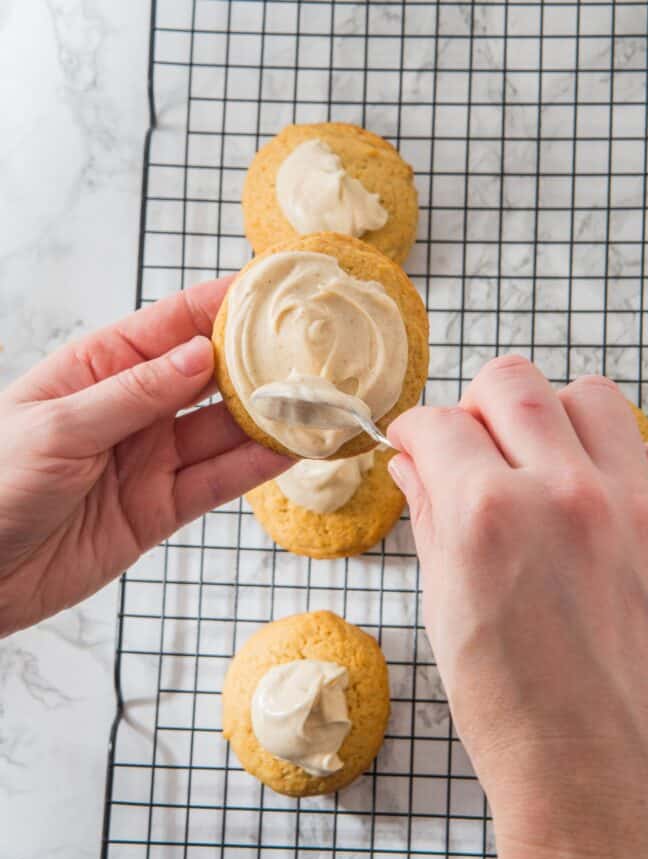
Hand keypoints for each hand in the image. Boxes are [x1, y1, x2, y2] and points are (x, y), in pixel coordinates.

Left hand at [0, 279, 288, 636]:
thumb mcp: (59, 428)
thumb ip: (134, 394)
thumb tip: (200, 355)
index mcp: (99, 367)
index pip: (172, 323)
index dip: (223, 305)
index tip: (273, 291)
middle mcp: (133, 407)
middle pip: (209, 376)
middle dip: (259, 363)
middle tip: (312, 351)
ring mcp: (150, 458)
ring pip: (222, 431)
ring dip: (268, 418)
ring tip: (316, 401)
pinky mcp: (160, 507)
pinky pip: (216, 481)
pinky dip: (254, 468)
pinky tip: (289, 449)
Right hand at [389, 356, 647, 858]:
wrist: (607, 789)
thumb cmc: (519, 721)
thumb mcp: (448, 616)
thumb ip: (431, 523)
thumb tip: (416, 470)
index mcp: (487, 517)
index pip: (439, 422)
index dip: (418, 430)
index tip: (419, 443)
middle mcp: (564, 496)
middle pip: (514, 382)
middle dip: (481, 404)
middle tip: (477, 443)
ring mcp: (639, 511)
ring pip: (594, 397)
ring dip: (559, 419)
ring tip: (548, 465)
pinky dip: (631, 463)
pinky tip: (612, 502)